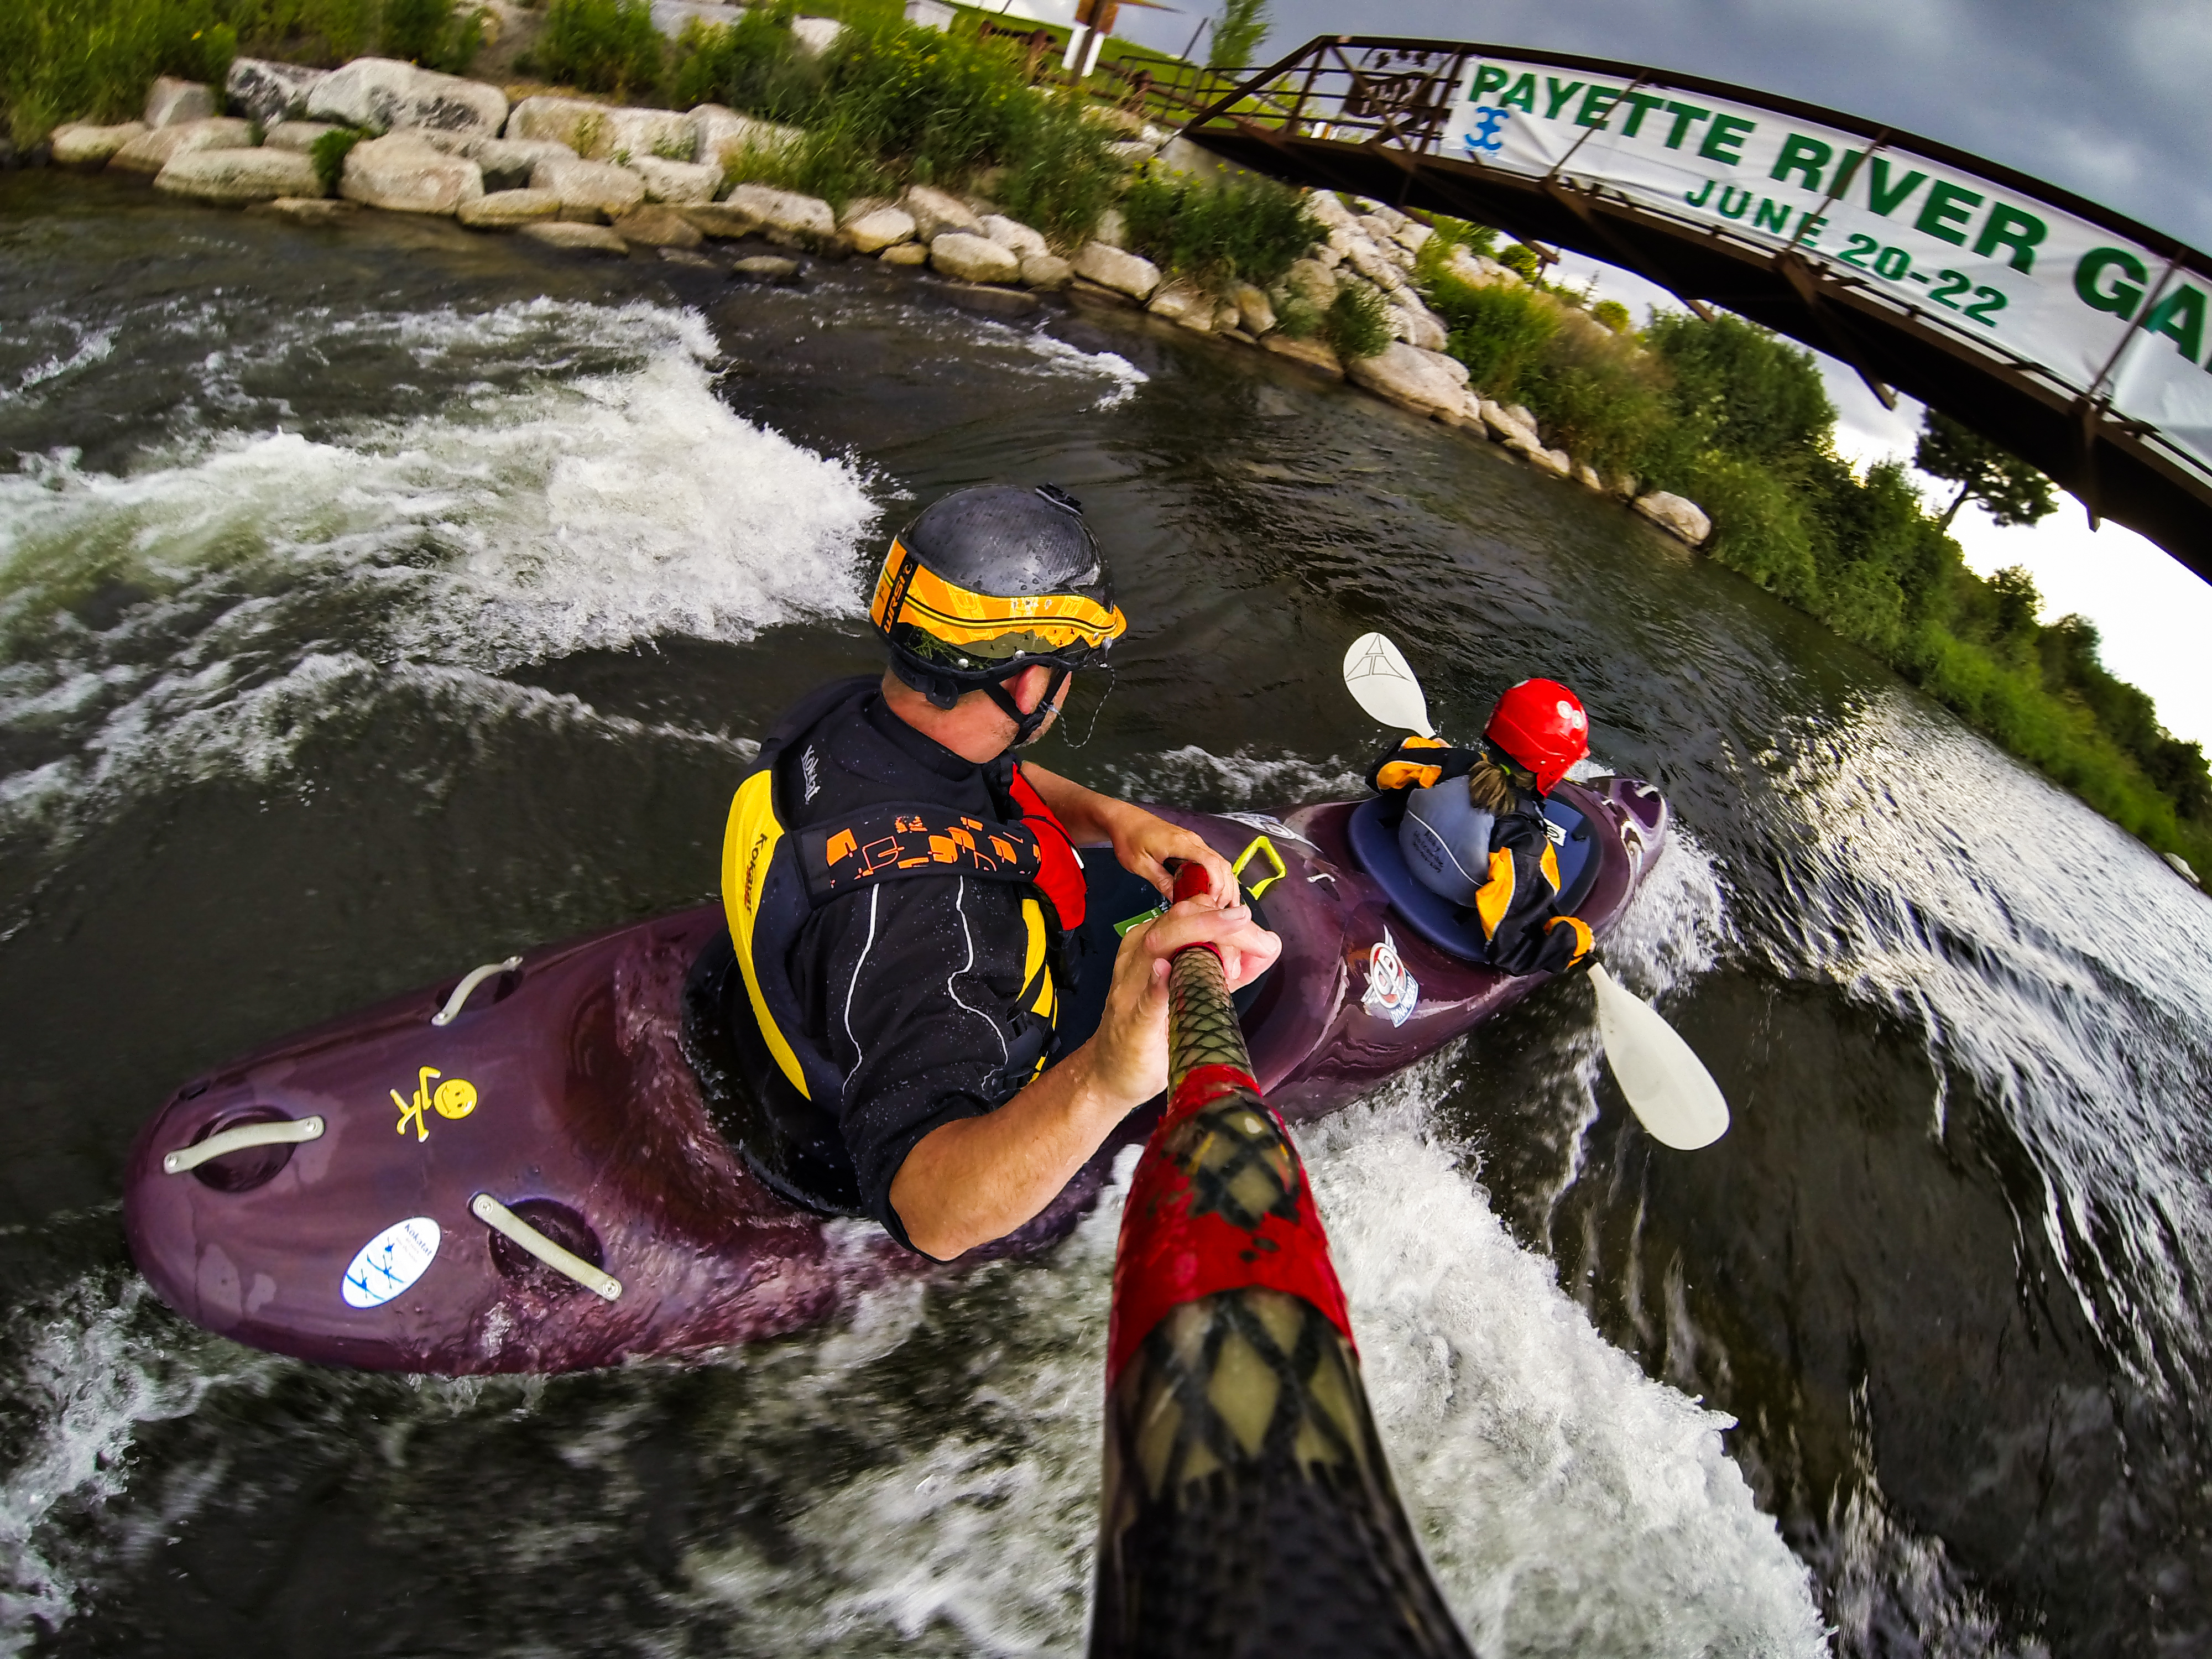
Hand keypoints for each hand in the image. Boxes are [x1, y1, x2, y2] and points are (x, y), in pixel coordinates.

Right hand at [1082, 896, 1280, 1107]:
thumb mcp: (1196, 991)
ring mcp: (1131, 987)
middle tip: (1262, 943)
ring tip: (1235, 930)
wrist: (1112, 1072)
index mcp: (1153, 942)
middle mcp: (1139, 955)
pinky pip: (1144, 997)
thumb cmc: (1155, 1031)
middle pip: (1179, 919)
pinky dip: (1158, 982)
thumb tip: (1269, 945)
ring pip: (1159, 942)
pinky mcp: (1131, 1022)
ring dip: (1201, 934)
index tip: (1263, 943)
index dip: (1229, 918)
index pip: (1193, 911)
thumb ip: (1229, 968)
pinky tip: (1168, 971)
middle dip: (1224, 923)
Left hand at [1104, 803, 1238, 906]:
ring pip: (1220, 864)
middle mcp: (1192, 841)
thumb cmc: (1129, 838)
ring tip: (1223, 907)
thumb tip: (1179, 901)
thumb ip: (1161, 882)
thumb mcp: (1140, 865)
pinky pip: (1211, 862)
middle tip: (1220, 911)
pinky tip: (1216, 894)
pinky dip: (1217, 878)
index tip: (1212, 902)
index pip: (1210, 863)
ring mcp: (1194, 843)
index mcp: (1180, 843)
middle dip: (1225, 889)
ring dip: (1225, 885)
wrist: (1125, 820)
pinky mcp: (1191, 847)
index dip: (1216, 884)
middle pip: (1221, 864)